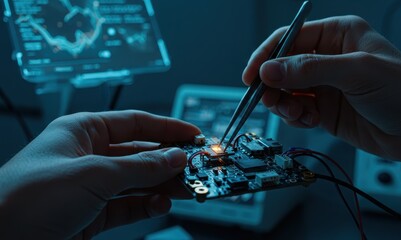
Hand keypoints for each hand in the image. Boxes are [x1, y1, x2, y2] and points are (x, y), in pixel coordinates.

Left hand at [0, 110, 199, 238]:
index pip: (135, 123)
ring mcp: (89, 187)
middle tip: (195, 167)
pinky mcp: (90, 215)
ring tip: (185, 188)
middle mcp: (87, 157)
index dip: (166, 128)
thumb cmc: (25, 199)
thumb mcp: (93, 175)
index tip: (192, 134)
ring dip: (162, 185)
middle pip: (139, 154)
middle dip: (168, 161)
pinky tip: (160, 204)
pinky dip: (146, 206)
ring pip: (136, 182)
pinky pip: (127, 206)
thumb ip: (140, 167)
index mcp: (82, 132)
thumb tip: (174, 157)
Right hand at [243, 15, 400, 168]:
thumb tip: (270, 69)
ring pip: (286, 90)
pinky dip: (294, 116)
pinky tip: (306, 119)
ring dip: (282, 102)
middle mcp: (328, 59)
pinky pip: (296, 110)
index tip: (252, 75)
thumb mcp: (357, 72)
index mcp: (337, 36)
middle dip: (272, 83)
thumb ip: (310, 69)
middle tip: (268, 97)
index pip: (290, 39)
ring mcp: (325, 86)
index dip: (267, 55)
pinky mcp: (325, 110)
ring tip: (292, 110)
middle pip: (283, 66)